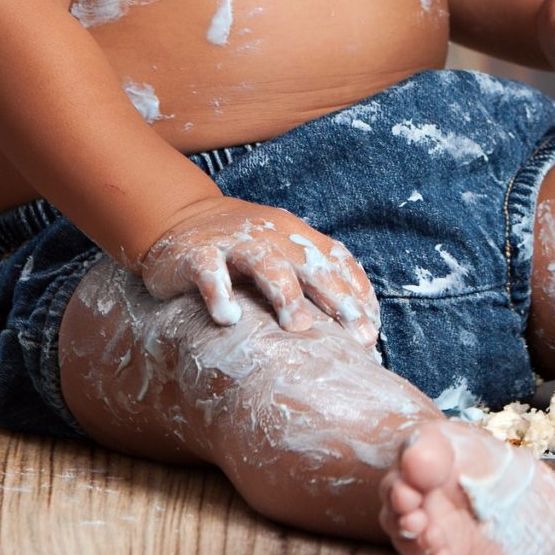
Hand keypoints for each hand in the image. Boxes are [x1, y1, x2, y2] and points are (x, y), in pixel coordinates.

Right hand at [137, 197, 379, 346]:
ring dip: (286, 295)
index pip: (338, 261)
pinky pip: (210, 272)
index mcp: (297, 236)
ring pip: (267, 264)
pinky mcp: (198, 253)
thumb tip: (351, 325)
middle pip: (312, 264)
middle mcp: (272, 236)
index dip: (358, 294)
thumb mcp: (282, 254)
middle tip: (358, 336)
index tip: (372, 331)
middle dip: (339, 299)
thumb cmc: (243, 249)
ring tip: (300, 328)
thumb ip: (312, 280)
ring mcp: (235, 243)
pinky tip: (229, 318)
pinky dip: (220, 293)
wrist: (181, 218)